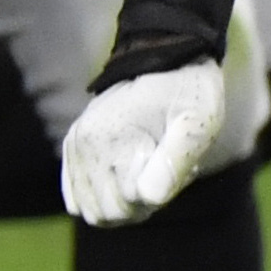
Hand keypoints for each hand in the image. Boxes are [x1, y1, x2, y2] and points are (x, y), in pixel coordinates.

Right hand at [61, 59, 226, 225]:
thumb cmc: (189, 92)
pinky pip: (76, 200)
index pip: (131, 204)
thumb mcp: (198, 123)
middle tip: (162, 172)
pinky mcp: (72, 148)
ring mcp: (76, 147)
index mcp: (115, 140)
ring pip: (93, 212)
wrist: (166, 58)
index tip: (176, 167)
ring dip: (122, 202)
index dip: (160, 195)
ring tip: (144, 172)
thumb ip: (175, 161)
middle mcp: (86, 145)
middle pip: (110, 213)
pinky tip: (125, 176)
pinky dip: (101, 198)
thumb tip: (150, 198)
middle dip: (140, 204)